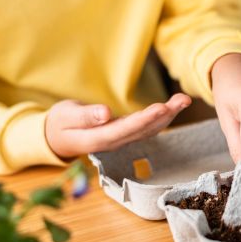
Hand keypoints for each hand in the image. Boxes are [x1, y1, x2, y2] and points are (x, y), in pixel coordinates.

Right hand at [45, 93, 190, 158]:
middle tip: (183, 100)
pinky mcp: (125, 133)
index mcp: (97, 139)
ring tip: (183, 100)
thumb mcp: (66, 116)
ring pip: (149, 129)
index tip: (160, 107)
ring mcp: (121, 139)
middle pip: (143, 130)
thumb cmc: (60, 123)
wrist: (57, 137)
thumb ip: (85, 116)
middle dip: (164, 115)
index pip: (125, 130)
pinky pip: (147, 127)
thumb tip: (105, 114)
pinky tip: (174, 107)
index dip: (144, 120)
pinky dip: (161, 116)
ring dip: (168, 115)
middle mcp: (114, 142)